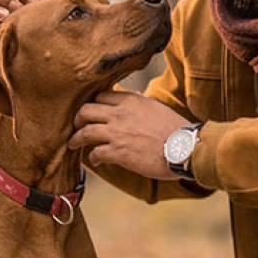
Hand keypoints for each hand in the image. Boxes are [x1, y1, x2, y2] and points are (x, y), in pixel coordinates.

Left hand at [68, 91, 188, 180]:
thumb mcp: (153, 107)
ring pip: (84, 132)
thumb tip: (129, 101)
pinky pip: (95, 153)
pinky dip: (92, 157)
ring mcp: (117, 133)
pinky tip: (95, 160)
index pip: (99, 96)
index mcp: (129, 100)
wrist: (184, 147)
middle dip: (78, 119)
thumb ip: (136, 104)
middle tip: (77, 126)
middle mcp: (119, 114)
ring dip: (76, 139)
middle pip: (85, 111)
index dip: (92, 104)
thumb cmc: (174, 129)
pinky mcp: (118, 152)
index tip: (90, 113)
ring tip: (74, 144)